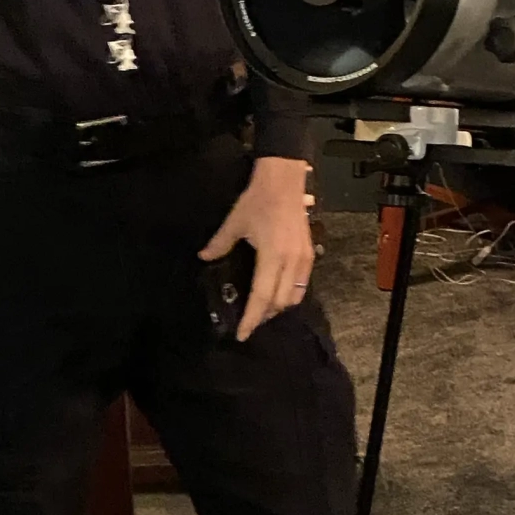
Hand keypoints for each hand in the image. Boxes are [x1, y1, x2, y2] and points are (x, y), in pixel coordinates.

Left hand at [200, 155, 316, 339]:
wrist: (284, 180)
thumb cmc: (258, 199)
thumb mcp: (235, 221)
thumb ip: (220, 244)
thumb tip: (204, 257)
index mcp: (272, 256)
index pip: (261, 297)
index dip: (251, 318)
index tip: (242, 334)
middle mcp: (292, 261)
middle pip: (280, 302)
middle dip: (264, 316)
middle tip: (248, 322)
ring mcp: (304, 258)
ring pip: (294, 296)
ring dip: (278, 307)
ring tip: (262, 310)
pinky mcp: (310, 254)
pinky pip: (302, 284)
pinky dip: (290, 294)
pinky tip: (277, 292)